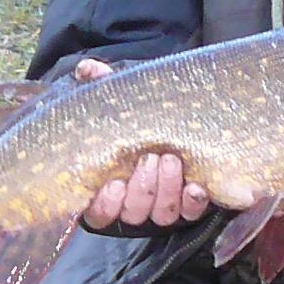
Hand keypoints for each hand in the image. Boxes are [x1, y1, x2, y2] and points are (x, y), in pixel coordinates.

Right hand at [72, 57, 212, 227]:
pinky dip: (193, 201)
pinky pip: (190, 213)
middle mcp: (134, 203)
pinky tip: (196, 185)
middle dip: (143, 187)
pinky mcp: (189, 206)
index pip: (99, 212)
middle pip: (134, 211)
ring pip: (161, 214)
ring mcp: (162, 206)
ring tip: (171, 159)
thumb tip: (87, 70)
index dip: (106, 204)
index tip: (114, 183)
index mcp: (108, 187)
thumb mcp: (121, 99)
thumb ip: (102, 86)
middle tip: (149, 157)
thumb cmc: (142, 115)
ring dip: (166, 189)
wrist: (180, 117)